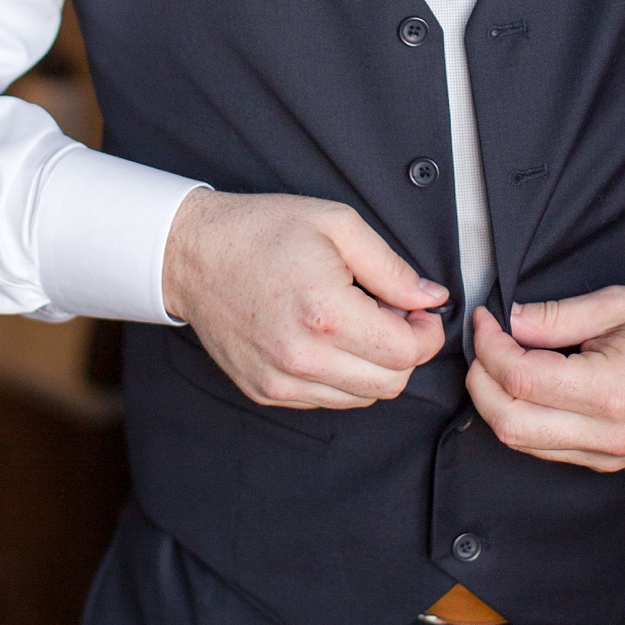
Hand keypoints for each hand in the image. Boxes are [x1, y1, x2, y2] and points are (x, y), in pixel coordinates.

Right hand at [162, 190, 448, 409]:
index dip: (427, 332)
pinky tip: (328, 339)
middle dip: (405, 351)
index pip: (406, 352)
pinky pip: (327, 400)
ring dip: (374, 367)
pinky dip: (341, 376)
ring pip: (363, 398)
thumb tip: (431, 298)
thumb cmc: (261, 231)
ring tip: (356, 324)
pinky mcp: (266, 392)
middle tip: (392, 314)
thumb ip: (391, 267)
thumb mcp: (336, 225)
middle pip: (391, 383)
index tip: (420, 311)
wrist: (193, 254)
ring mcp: (282, 382)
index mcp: (326, 314)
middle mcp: (304, 358)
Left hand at [466, 288, 624, 470]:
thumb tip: (510, 320)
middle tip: (484, 344)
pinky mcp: (610, 461)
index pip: (521, 379)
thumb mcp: (620, 303)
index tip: (485, 320)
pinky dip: (523, 420)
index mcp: (610, 390)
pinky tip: (527, 388)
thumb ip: (558, 316)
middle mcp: (608, 433)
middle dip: (481, 381)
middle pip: (509, 423)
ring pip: (522, 443)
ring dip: (497, 403)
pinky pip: (547, 450)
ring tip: (501, 362)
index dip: (490, 347)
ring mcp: (609, 454)